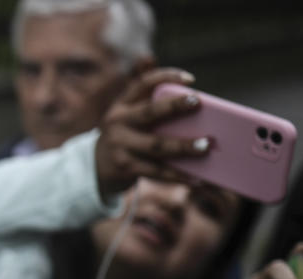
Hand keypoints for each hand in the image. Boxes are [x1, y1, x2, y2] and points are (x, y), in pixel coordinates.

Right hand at [95, 67, 208, 199]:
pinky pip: (156, 171)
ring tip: (205, 146)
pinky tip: (195, 178)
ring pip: (156, 145)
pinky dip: (177, 175)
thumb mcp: (131, 119)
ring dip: (183, 146)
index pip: (143, 84)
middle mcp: (118, 122)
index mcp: (122, 105)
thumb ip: (154, 110)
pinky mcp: (125, 167)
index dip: (166, 77)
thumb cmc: (127, 138)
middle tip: (199, 102)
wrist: (97, 167)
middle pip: (149, 112)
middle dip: (175, 106)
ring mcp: (120, 146)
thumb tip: (199, 112)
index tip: (191, 79)